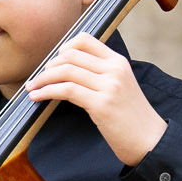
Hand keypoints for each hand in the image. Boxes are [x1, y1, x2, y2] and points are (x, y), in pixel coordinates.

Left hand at [24, 33, 166, 166]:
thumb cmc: (130, 118)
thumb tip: (67, 70)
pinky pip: (66, 90)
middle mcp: (114, 69)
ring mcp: (109, 85)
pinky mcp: (101, 104)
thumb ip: (99, 75)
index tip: (52, 62)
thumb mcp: (119, 87)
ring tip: (32, 88)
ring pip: (65, 71)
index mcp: (118, 62)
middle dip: (48, 66)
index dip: (63, 48)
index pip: (85, 40)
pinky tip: (37, 97)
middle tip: (38, 79)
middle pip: (70, 55)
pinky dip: (47, 92)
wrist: (149, 140)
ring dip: (43, 79)